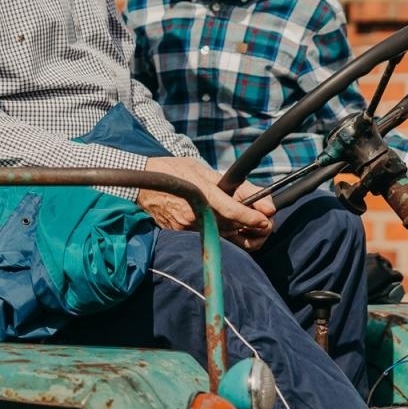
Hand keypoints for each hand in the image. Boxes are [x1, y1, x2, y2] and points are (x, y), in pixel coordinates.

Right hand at [139, 156, 272, 248]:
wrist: (141, 184)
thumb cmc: (173, 171)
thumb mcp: (205, 171)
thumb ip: (235, 186)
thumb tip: (262, 198)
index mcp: (201, 194)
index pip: (232, 211)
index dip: (252, 217)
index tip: (267, 219)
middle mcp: (194, 215)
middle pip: (232, 227)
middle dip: (253, 227)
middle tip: (265, 222)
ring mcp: (187, 228)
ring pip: (222, 236)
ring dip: (241, 232)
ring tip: (251, 224)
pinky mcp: (181, 235)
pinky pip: (209, 238)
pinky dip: (223, 234)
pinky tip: (229, 226)